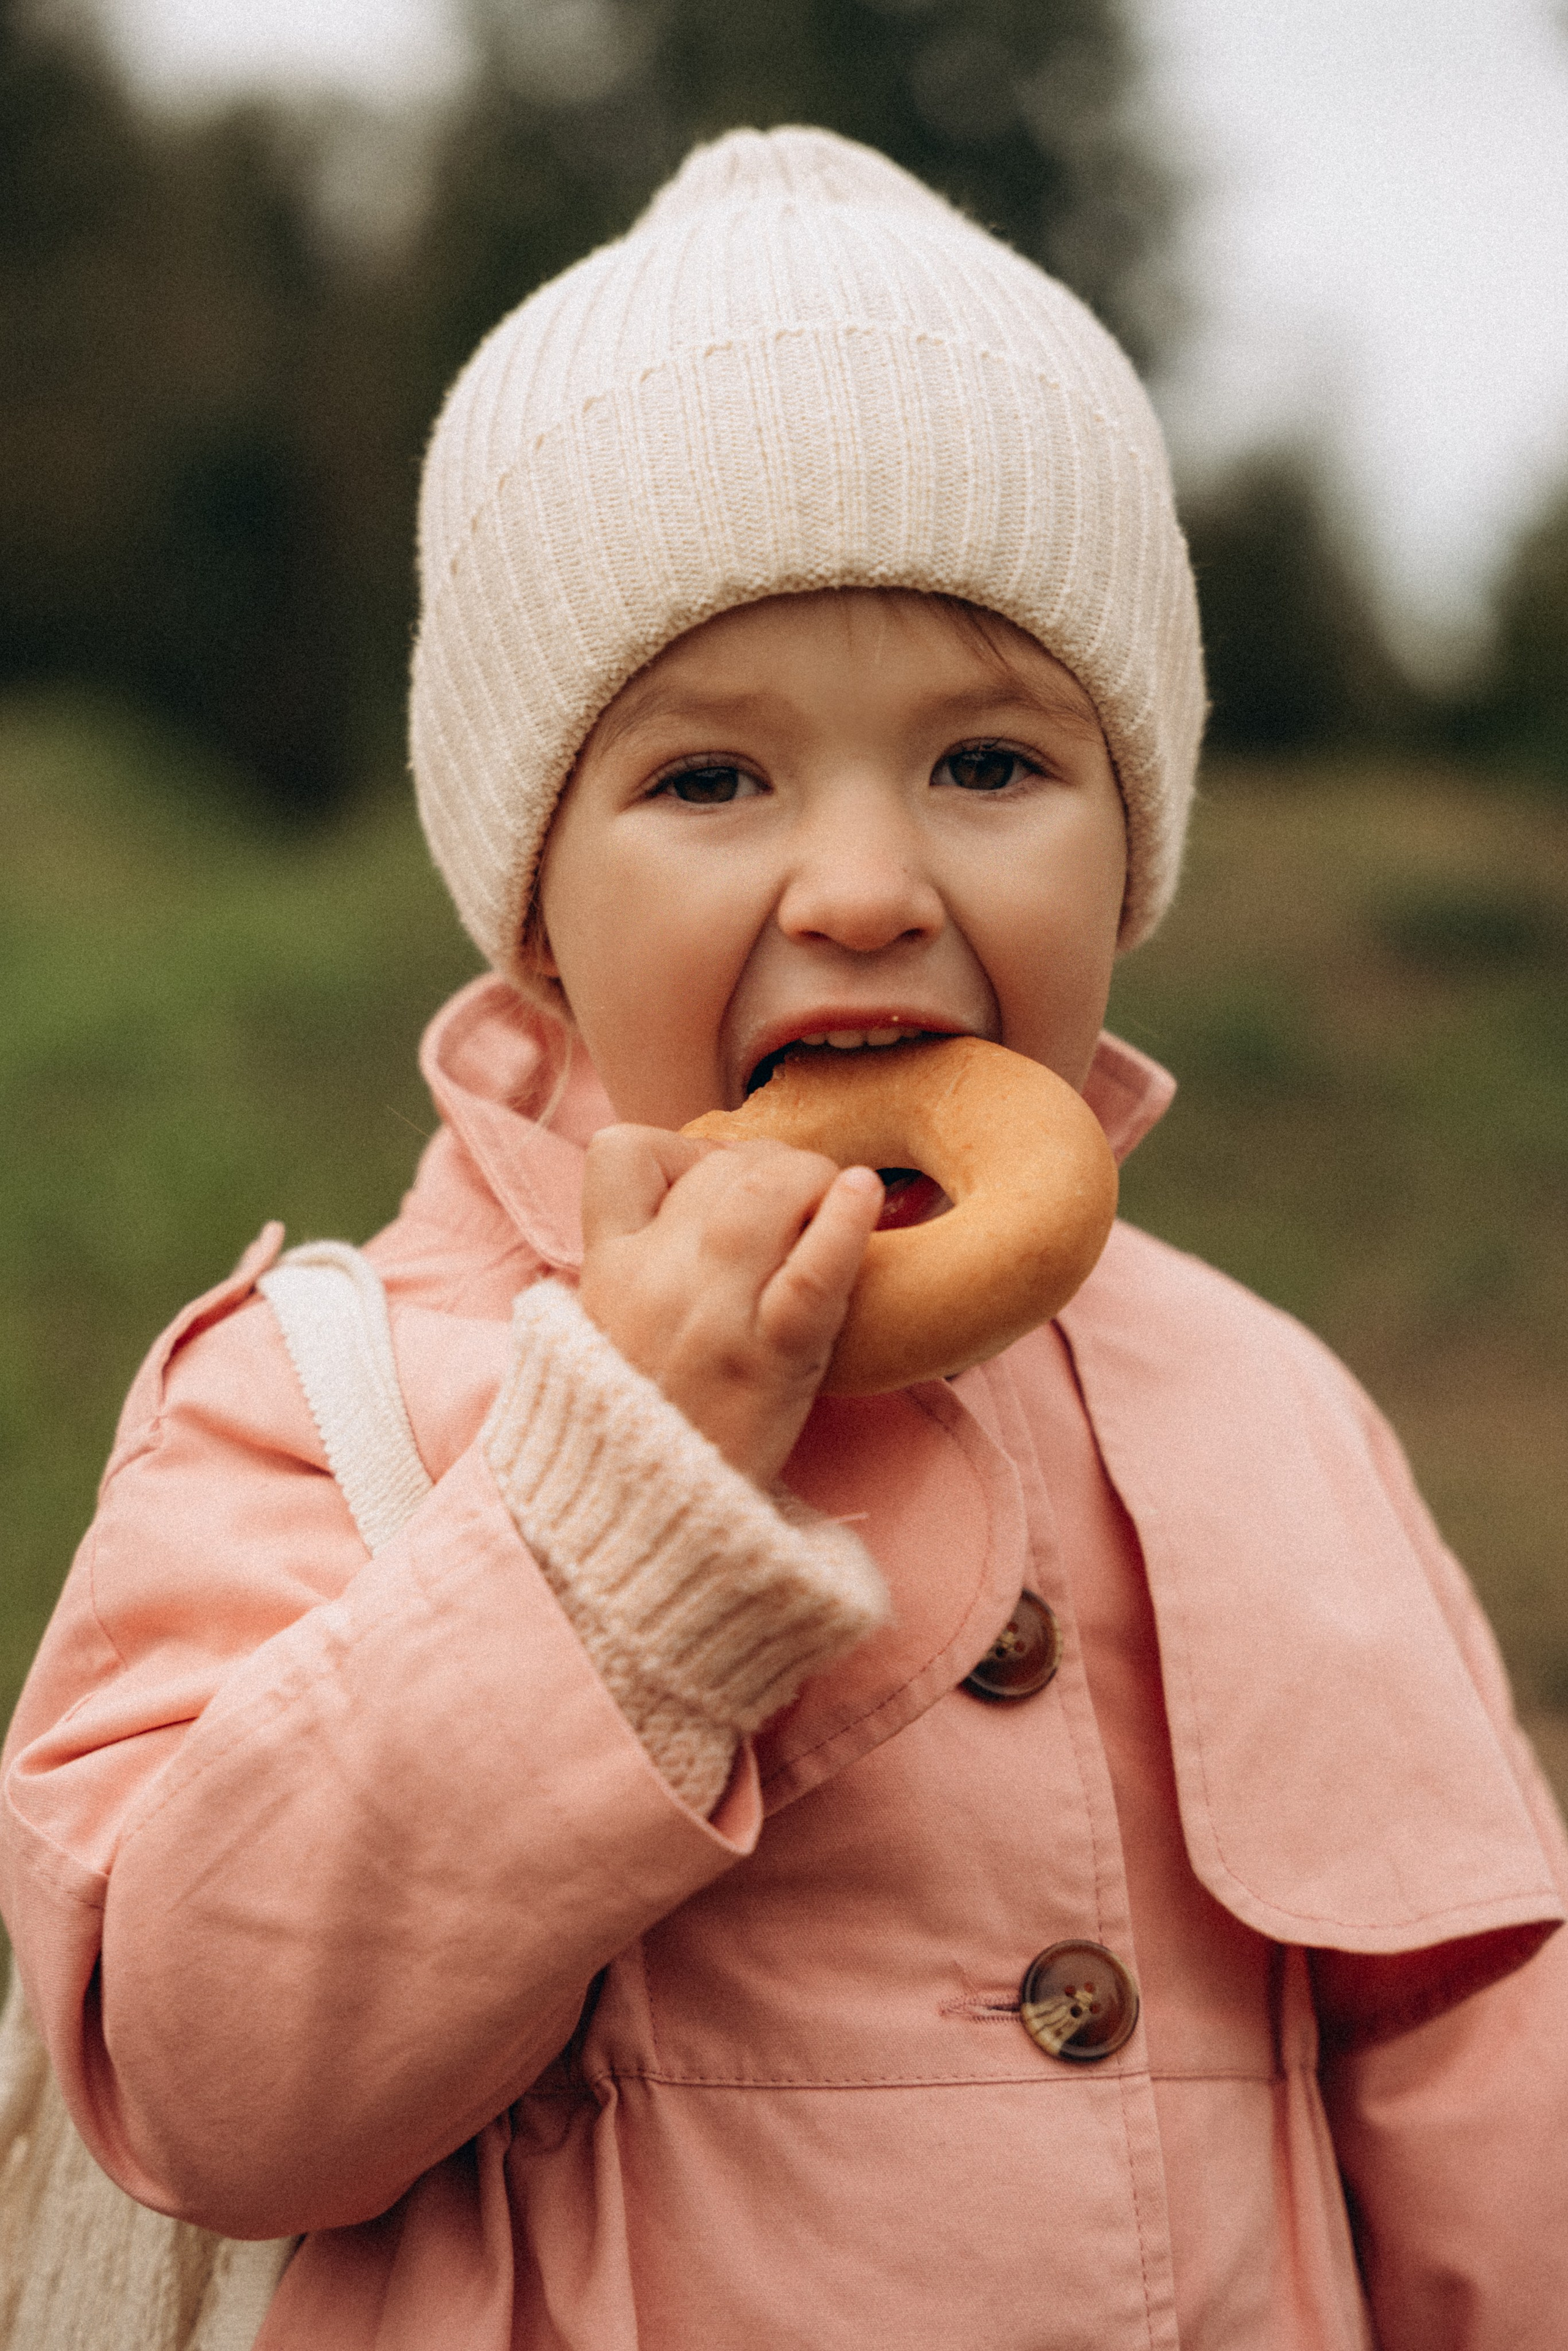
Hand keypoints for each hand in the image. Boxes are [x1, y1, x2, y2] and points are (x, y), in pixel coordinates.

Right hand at [578, 1127, 883, 1485]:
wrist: (648, 1527)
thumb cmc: (649, 1422)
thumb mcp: (614, 1329)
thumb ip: (645, 1261)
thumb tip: (710, 1188)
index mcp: (606, 1271)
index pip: (620, 1152)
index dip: (684, 1146)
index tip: (720, 1179)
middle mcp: (651, 1282)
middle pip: (719, 1167)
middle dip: (772, 1162)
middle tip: (802, 1197)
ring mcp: (710, 1319)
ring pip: (764, 1195)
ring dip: (811, 1178)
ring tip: (833, 1200)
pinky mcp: (768, 1362)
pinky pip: (811, 1272)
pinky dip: (845, 1223)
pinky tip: (865, 1193)